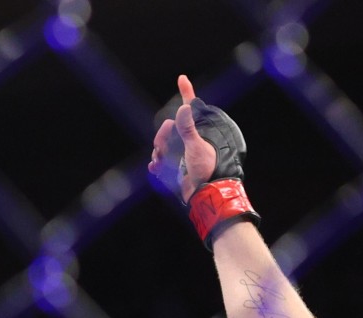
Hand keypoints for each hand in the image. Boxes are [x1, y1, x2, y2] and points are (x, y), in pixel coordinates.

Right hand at [148, 75, 215, 202]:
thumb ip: (188, 129)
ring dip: (157, 152)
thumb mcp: (197, 147)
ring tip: (159, 162)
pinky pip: (160, 161)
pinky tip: (155, 167)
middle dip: (161, 137)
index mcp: (197, 132)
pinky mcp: (175, 166)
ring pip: (161, 145)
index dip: (186, 93)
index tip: (182, 78)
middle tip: (161, 149)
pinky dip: (155, 164)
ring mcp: (181, 153)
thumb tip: (184, 107)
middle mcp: (188, 140)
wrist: (206, 194)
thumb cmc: (208, 169)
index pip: (190, 108)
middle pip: (167, 129)